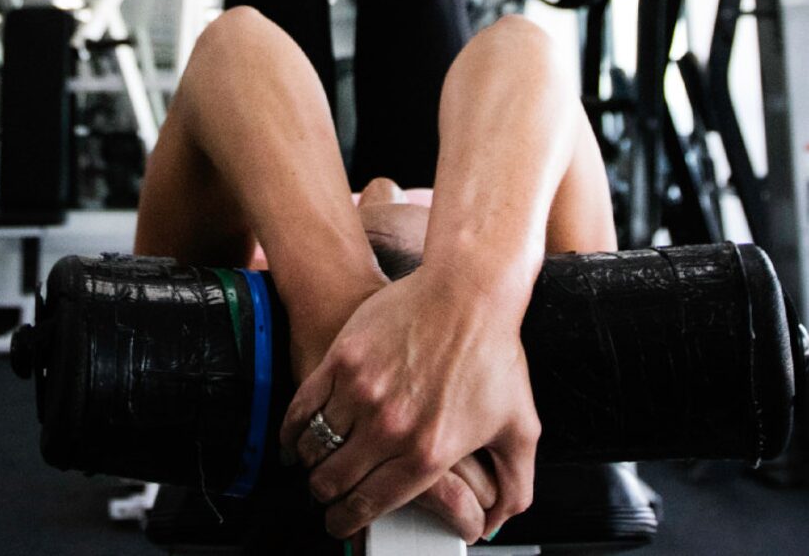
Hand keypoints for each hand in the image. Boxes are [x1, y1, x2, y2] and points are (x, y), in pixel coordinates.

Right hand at [280, 267, 538, 542]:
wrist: (468, 290)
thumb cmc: (493, 352)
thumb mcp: (520, 427)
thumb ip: (516, 485)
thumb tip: (497, 522)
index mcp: (428, 454)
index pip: (370, 505)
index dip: (349, 519)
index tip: (342, 520)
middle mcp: (391, 429)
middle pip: (335, 482)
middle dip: (327, 495)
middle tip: (327, 493)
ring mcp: (362, 393)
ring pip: (314, 448)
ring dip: (310, 462)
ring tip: (315, 462)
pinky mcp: (343, 359)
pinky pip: (302, 409)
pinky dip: (293, 430)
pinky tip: (295, 436)